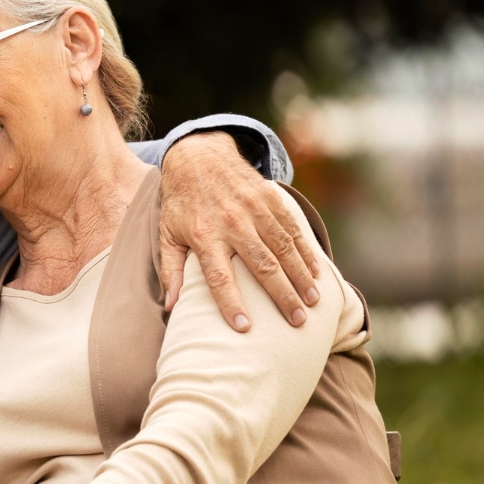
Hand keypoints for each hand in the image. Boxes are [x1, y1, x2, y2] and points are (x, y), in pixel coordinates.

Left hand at [159, 131, 320, 330]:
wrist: (197, 156)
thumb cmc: (181, 203)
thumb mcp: (167, 235)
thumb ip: (171, 271)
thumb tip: (171, 307)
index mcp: (204, 236)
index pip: (219, 277)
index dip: (231, 303)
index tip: (244, 328)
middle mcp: (232, 223)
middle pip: (261, 266)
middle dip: (282, 296)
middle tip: (297, 321)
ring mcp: (254, 209)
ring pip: (283, 248)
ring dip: (300, 277)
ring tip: (313, 302)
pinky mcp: (270, 198)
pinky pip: (292, 228)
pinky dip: (306, 251)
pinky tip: (317, 272)